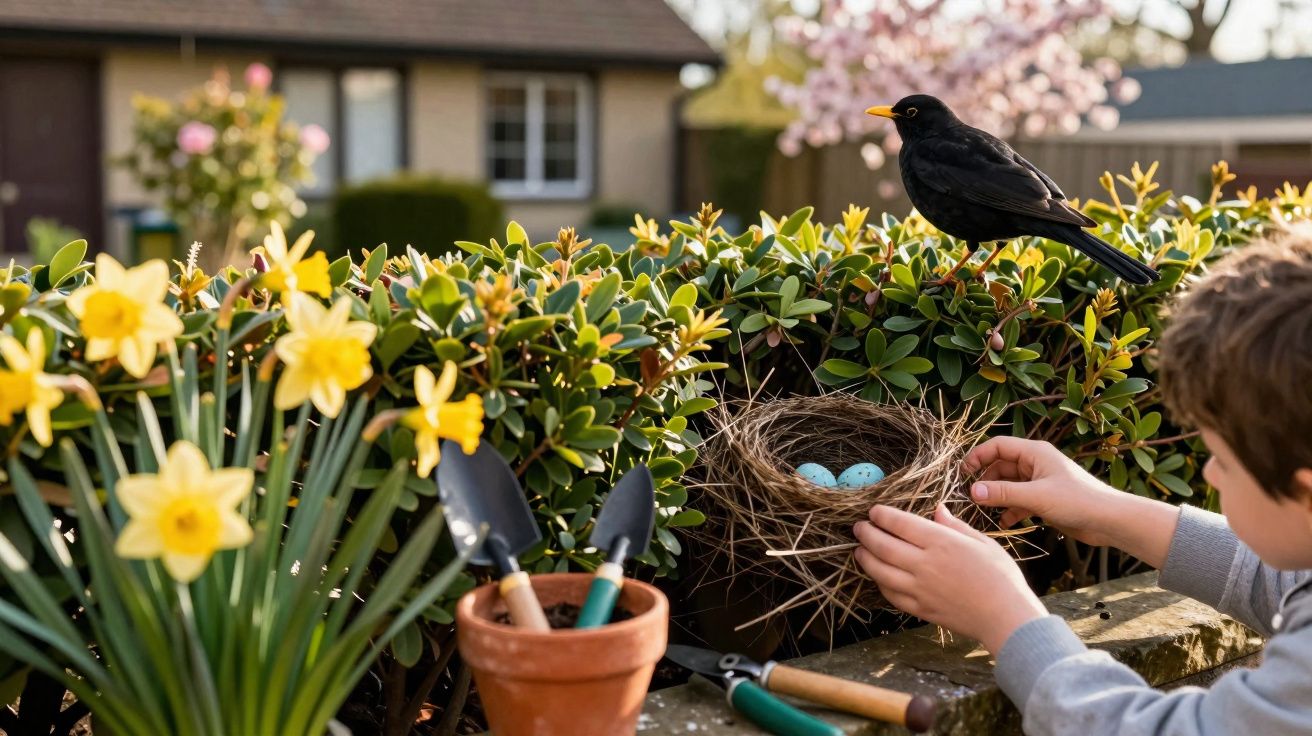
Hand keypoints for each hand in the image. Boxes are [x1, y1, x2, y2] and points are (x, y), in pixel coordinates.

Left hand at [854, 503, 1046, 655]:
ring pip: (880, 571)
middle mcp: (925, 564)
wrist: (1006, 616)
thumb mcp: (982, 542)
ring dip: (865, 558)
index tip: (874, 512)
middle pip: (882, 545)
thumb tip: (937, 509)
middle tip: (859, 527)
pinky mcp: (919, 608)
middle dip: (866, 534)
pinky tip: (877, 576)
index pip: (900, 523)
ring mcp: (919, 588)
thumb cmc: (1001, 576)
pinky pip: (890, 594)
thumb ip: (955, 526)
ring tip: (859, 550)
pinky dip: (879, 583)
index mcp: (941, 542)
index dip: (882, 515)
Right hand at [963, 436, 1122, 547]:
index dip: (978, 456)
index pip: (998, 446)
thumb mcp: (1037, 496)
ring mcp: (1041, 482)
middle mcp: (1036, 463)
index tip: (963, 473)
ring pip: (1009, 484)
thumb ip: (1004, 493)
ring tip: (983, 510)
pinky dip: (1010, 509)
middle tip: (971, 496)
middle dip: (986, 480)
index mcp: (1035, 453)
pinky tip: (1003, 522)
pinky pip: (1020, 500)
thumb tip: (972, 491)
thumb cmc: (1078, 501)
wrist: (1110, 521)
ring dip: (997, 496)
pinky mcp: (1045, 499)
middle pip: (1001, 465)